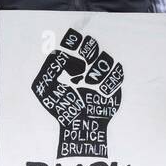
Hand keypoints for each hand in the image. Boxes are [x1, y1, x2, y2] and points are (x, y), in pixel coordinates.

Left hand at [32, 28, 123, 157]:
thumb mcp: (47, 89)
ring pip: (106, 58)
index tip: (71, 43)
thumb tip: (57, 54)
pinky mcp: (113, 84)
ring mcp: (101, 74)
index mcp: (70, 64)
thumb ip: (49, 70)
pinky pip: (118, 72)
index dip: (74, 38)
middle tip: (81, 63)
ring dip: (97, 69)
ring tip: (87, 83)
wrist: (81, 126)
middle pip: (93, 44)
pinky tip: (100, 91)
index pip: (75, 41)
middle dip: (88, 50)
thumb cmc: (62, 109)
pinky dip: (110, 79)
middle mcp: (86, 66)